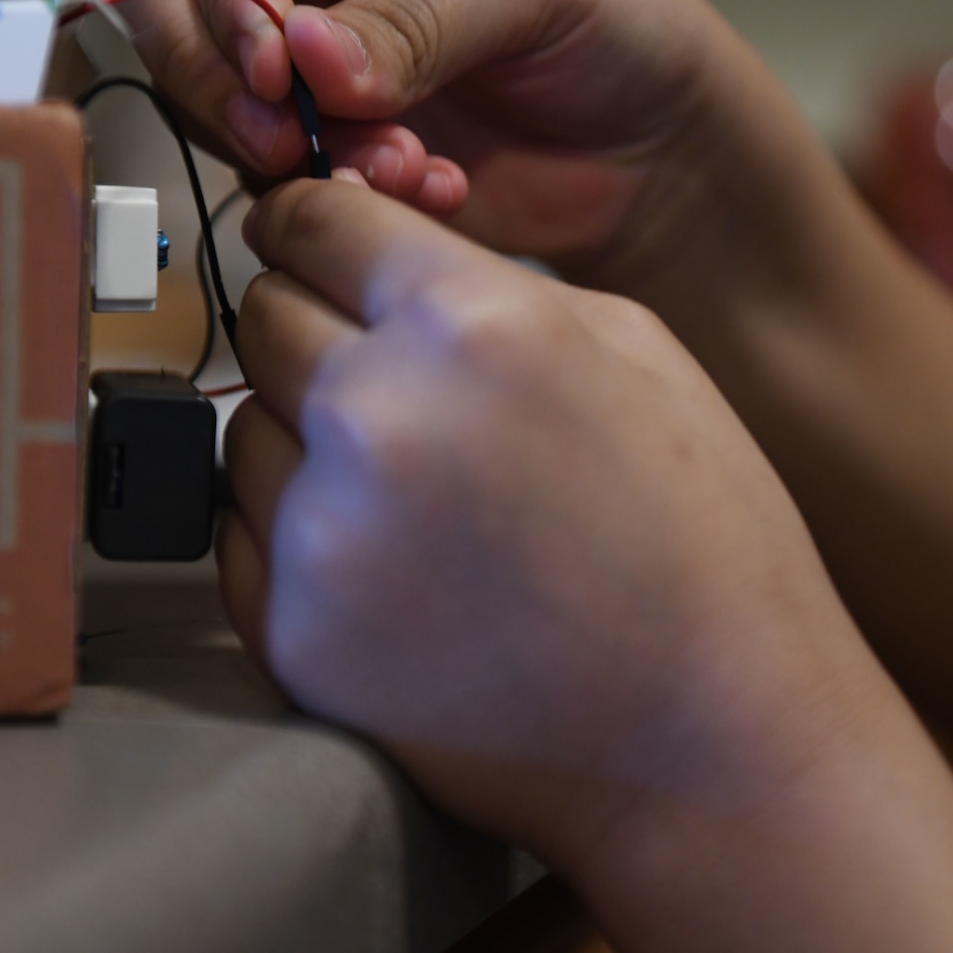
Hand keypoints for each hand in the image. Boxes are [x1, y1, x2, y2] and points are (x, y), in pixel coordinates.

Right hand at [103, 0, 796, 276]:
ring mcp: (303, 68)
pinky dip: (337, 200)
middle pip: (168, 6)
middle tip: (293, 139)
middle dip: (224, 83)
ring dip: (297, 153)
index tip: (275, 69)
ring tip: (407, 168)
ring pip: (214, 107)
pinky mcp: (323, 154)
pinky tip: (429, 191)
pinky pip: (272, 182)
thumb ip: (413, 19)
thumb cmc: (613, 22)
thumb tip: (301, 55)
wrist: (655, 146)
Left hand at [217, 173, 872, 864]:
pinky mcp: (293, 635)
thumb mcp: (640, 351)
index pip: (312, 217)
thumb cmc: (702, 540)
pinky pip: (243, 539)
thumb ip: (493, 283)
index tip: (312, 244)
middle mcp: (376, 416)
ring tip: (416, 495)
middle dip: (316, 330)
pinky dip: (298, 539)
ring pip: (244, 430)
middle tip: (394, 386)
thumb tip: (383, 259)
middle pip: (264, 316)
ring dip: (305, 441)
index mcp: (470, 323)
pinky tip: (396, 566)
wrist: (710, 735)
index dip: (312, 224)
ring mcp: (323, 535)